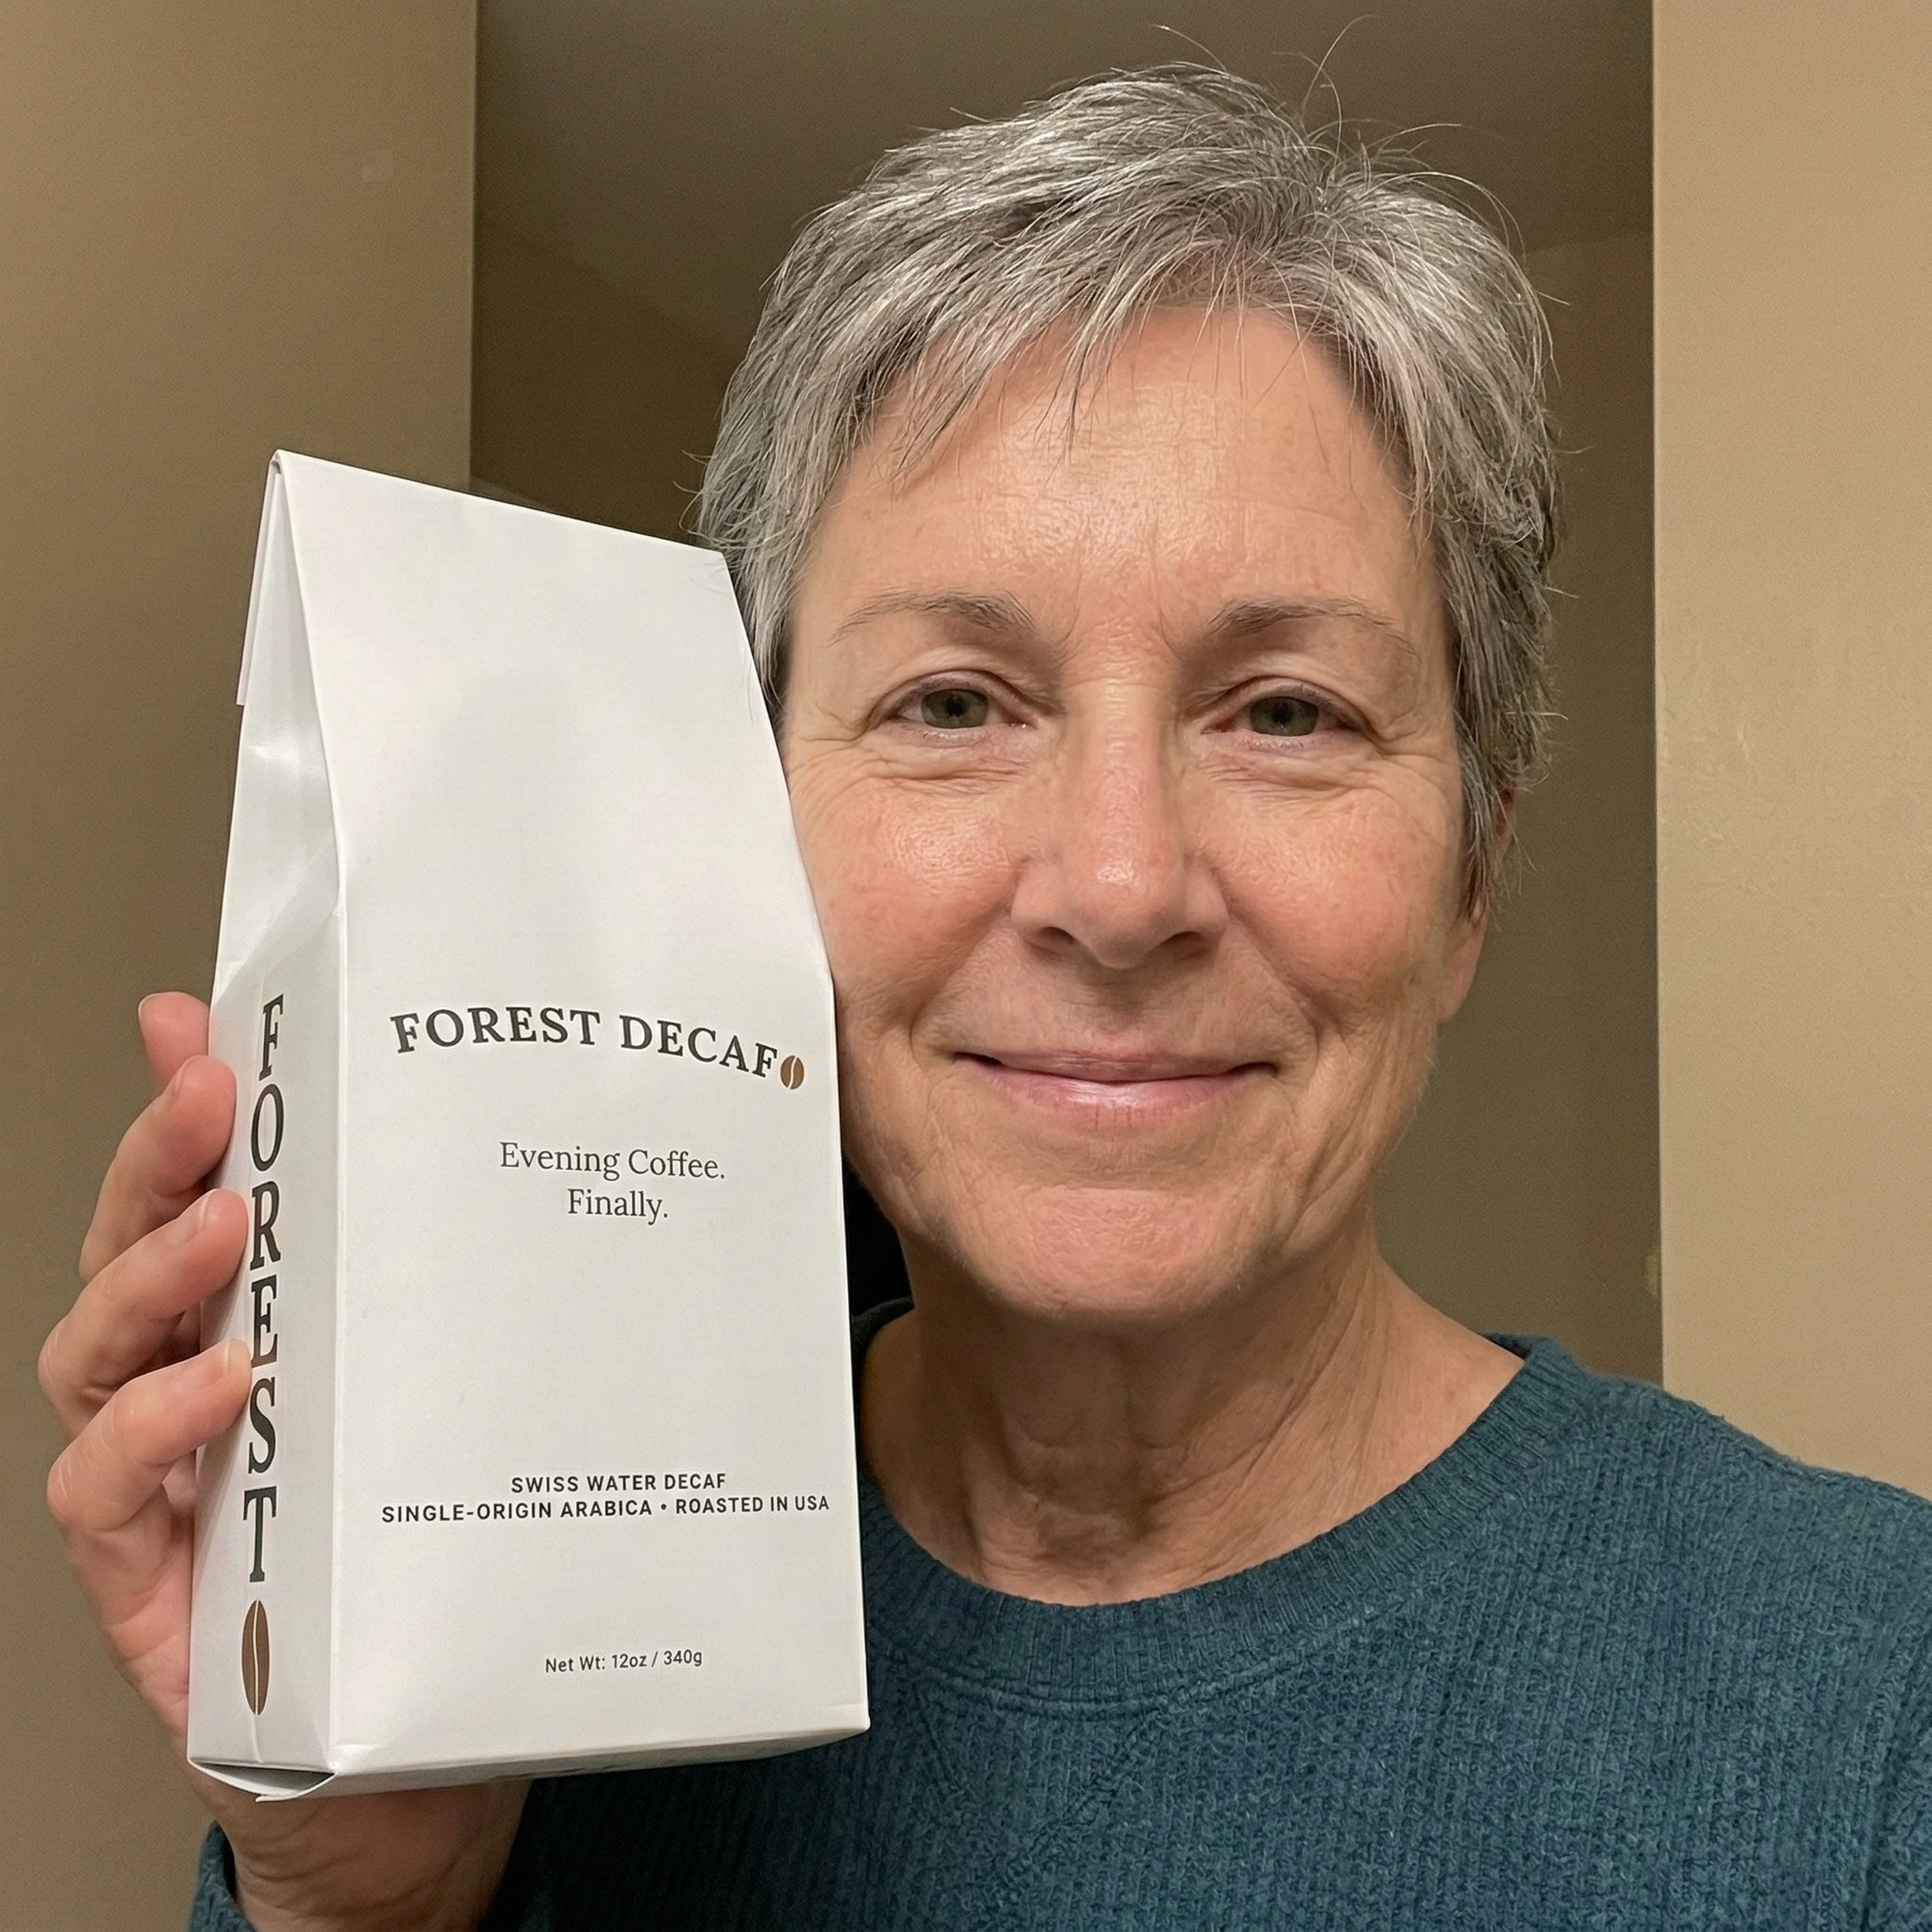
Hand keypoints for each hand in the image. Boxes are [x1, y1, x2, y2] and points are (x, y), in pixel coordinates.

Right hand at [41, 993, 524, 1931]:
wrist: (417, 1764)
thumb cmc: (436, 1567)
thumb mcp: (462, 1406)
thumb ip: (465, 1308)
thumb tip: (500, 1180)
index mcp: (261, 1335)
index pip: (202, 1199)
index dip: (187, 1106)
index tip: (204, 1017)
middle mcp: (191, 1396)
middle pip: (136, 1253)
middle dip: (162, 1160)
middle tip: (212, 1091)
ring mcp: (158, 1489)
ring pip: (97, 1357)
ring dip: (151, 1278)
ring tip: (224, 1224)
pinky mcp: (147, 1585)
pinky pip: (103, 1497)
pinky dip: (150, 1434)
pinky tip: (219, 1388)